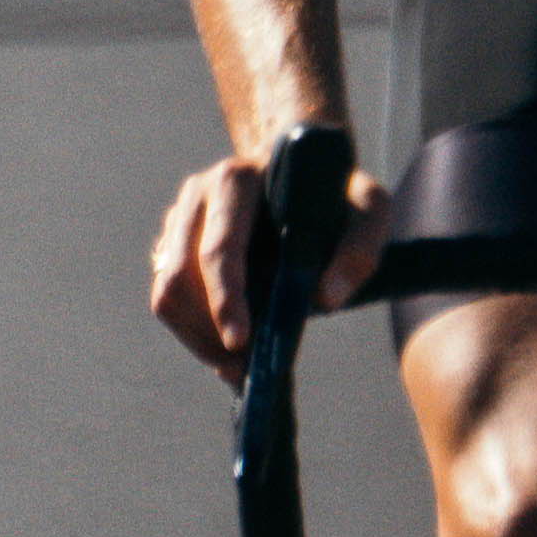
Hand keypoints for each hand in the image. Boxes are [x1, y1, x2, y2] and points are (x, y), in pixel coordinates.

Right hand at [151, 141, 383, 366]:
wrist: (302, 167)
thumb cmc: (336, 191)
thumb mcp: (369, 207)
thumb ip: (361, 246)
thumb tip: (327, 298)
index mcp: (236, 180)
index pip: (219, 249)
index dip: (225, 300)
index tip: (241, 343)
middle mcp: (197, 195)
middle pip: (180, 278)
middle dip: (208, 332)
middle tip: (245, 369)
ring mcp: (180, 219)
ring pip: (167, 294)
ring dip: (197, 338)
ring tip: (237, 365)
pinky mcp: (174, 243)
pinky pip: (169, 298)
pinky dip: (193, 331)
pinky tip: (226, 347)